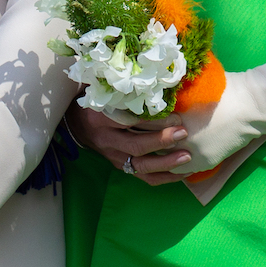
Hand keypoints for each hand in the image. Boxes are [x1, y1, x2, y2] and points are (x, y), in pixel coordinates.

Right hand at [67, 104, 188, 185]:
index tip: (176, 115)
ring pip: (140, 166)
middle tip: (184, 133)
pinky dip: (164, 177)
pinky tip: (183, 172)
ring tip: (187, 157)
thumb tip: (167, 89)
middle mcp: (107, 140)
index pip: (131, 121)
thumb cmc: (100, 103)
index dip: (155, 120)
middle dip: (162, 141)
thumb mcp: (111, 94)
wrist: (78, 124)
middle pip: (136, 145)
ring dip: (166, 163)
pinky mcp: (121, 167)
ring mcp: (114, 156)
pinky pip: (144, 177)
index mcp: (103, 118)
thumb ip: (132, 94)